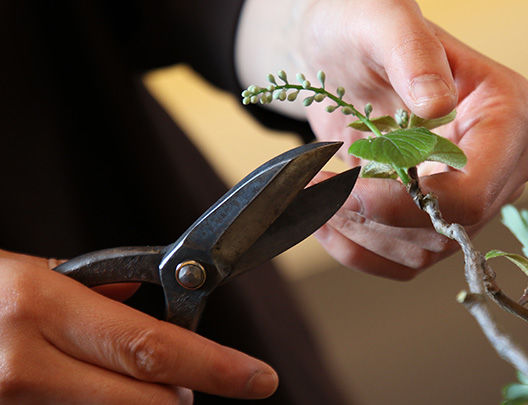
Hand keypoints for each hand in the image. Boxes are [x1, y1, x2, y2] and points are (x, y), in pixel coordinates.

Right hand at [0, 250, 277, 403]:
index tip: (259, 380)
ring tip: (112, 376)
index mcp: (40, 308)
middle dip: (182, 396)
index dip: (217, 367)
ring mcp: (10, 403)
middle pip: (148, 403)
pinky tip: (77, 387)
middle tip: (190, 382)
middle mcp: (24, 363)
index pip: (153, 347)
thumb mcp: (34, 278)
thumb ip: (99, 300)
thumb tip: (158, 315)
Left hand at [238, 0, 527, 279]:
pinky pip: (402, 260)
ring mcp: (473, 196)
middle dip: (375, 215)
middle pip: (448, 227)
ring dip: (357, 230)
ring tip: (315, 190)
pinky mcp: (438, 218)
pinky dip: (355, 245)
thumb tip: (437, 104)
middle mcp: (503, 163)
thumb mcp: (382, 21)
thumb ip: (413, 53)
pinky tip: (323, 213)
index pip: (475, 190)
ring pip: (422, 251)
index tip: (349, 184)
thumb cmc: (366, 27)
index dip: (408, 201)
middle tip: (321, 186)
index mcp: (509, 111)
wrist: (343, 54)